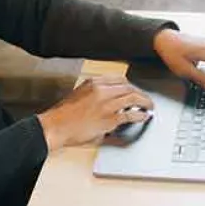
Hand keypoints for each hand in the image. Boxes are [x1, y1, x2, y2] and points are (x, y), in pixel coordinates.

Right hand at [37, 75, 153, 151]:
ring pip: (133, 97)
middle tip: (145, 99)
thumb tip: (108, 98)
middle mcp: (102, 90)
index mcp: (94, 82)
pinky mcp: (109, 118)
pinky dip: (140, 115)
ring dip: (144, 102)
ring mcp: (107, 104)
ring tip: (149, 106)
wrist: (55, 126)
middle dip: (139, 93)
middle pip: (129, 87)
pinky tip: (143, 116)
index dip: (130, 86)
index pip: (119, 79)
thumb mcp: (79, 94)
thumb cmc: (63, 115)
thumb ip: (95, 92)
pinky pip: (130, 114)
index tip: (134, 90)